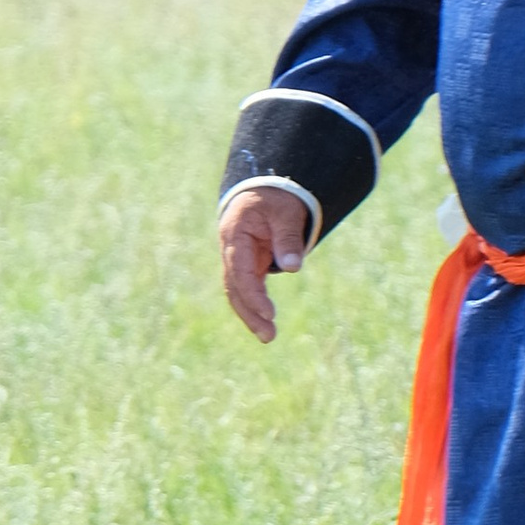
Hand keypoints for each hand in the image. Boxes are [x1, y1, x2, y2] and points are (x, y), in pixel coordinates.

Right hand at [220, 186, 309, 343]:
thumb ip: (288, 238)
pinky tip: (265, 322)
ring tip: (269, 336)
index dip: (253, 294)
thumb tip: (293, 267)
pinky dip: (255, 305)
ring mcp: (238, 258)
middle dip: (249, 313)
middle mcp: (231, 249)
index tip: (269, 313)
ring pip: (238, 291)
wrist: (265, 188)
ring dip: (250, 314)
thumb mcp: (286, 212)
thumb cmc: (276, 197)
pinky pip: (247, 288)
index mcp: (235, 233)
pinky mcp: (248, 264)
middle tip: (269, 336)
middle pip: (234, 287)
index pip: (239, 270)